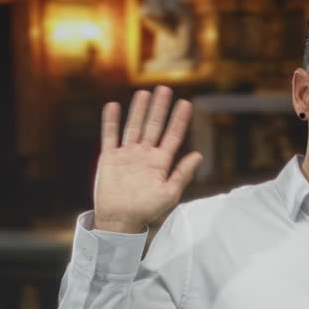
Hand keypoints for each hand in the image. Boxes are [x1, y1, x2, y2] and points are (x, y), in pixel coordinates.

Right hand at [92, 86, 202, 232]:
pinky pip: (110, 135)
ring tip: (144, 93)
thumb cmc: (147, 210)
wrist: (120, 219)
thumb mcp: (169, 193)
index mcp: (161, 162)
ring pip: (134, 126)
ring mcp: (127, 155)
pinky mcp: (110, 158)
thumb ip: (182, 173)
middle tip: (165, 89)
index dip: (179, 120)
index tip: (186, 103)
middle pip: (154, 126)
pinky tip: (113, 106)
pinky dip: (110, 121)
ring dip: (138, 110)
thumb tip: (198, 154)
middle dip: (160, 108)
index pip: (172, 136)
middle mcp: (145, 155)